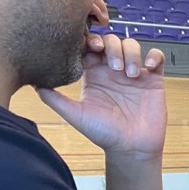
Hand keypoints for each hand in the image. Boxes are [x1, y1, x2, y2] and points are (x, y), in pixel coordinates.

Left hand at [38, 34, 166, 156]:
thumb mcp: (75, 115)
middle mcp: (113, 70)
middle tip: (113, 67)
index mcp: (94, 74)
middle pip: (111, 41)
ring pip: (132, 45)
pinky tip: (148, 68)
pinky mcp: (153, 79)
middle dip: (112, 47)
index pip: (91, 46)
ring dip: (131, 53)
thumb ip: (54, 98)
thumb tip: (32, 83)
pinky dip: (153, 56)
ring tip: (130, 74)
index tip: (92, 48)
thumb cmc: (103, 134)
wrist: (130, 149)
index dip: (91, 41)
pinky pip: (156, 57)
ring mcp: (134, 73)